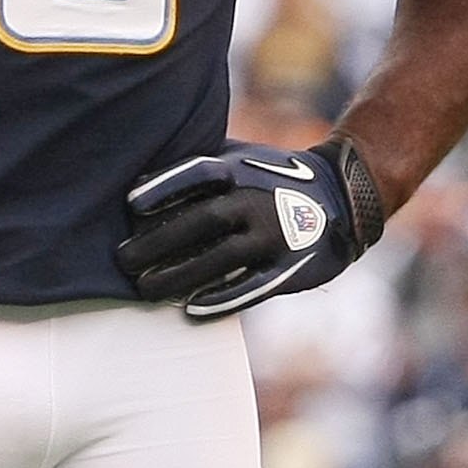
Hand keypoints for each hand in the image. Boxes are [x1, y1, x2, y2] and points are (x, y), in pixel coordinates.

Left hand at [117, 136, 383, 318]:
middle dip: (158, 241)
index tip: (130, 207)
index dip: (162, 188)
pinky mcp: (290, 268)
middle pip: (202, 220)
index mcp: (242, 169)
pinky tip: (191, 309)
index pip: (196, 172)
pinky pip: (253, 287)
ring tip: (145, 290)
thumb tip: (134, 182)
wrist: (343, 195)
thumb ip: (198, 168)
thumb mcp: (241, 159)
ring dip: (180, 276)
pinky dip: (222, 299)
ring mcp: (275, 235)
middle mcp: (258, 200)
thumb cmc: (271, 177)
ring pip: (222, 258)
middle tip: (123, 260)